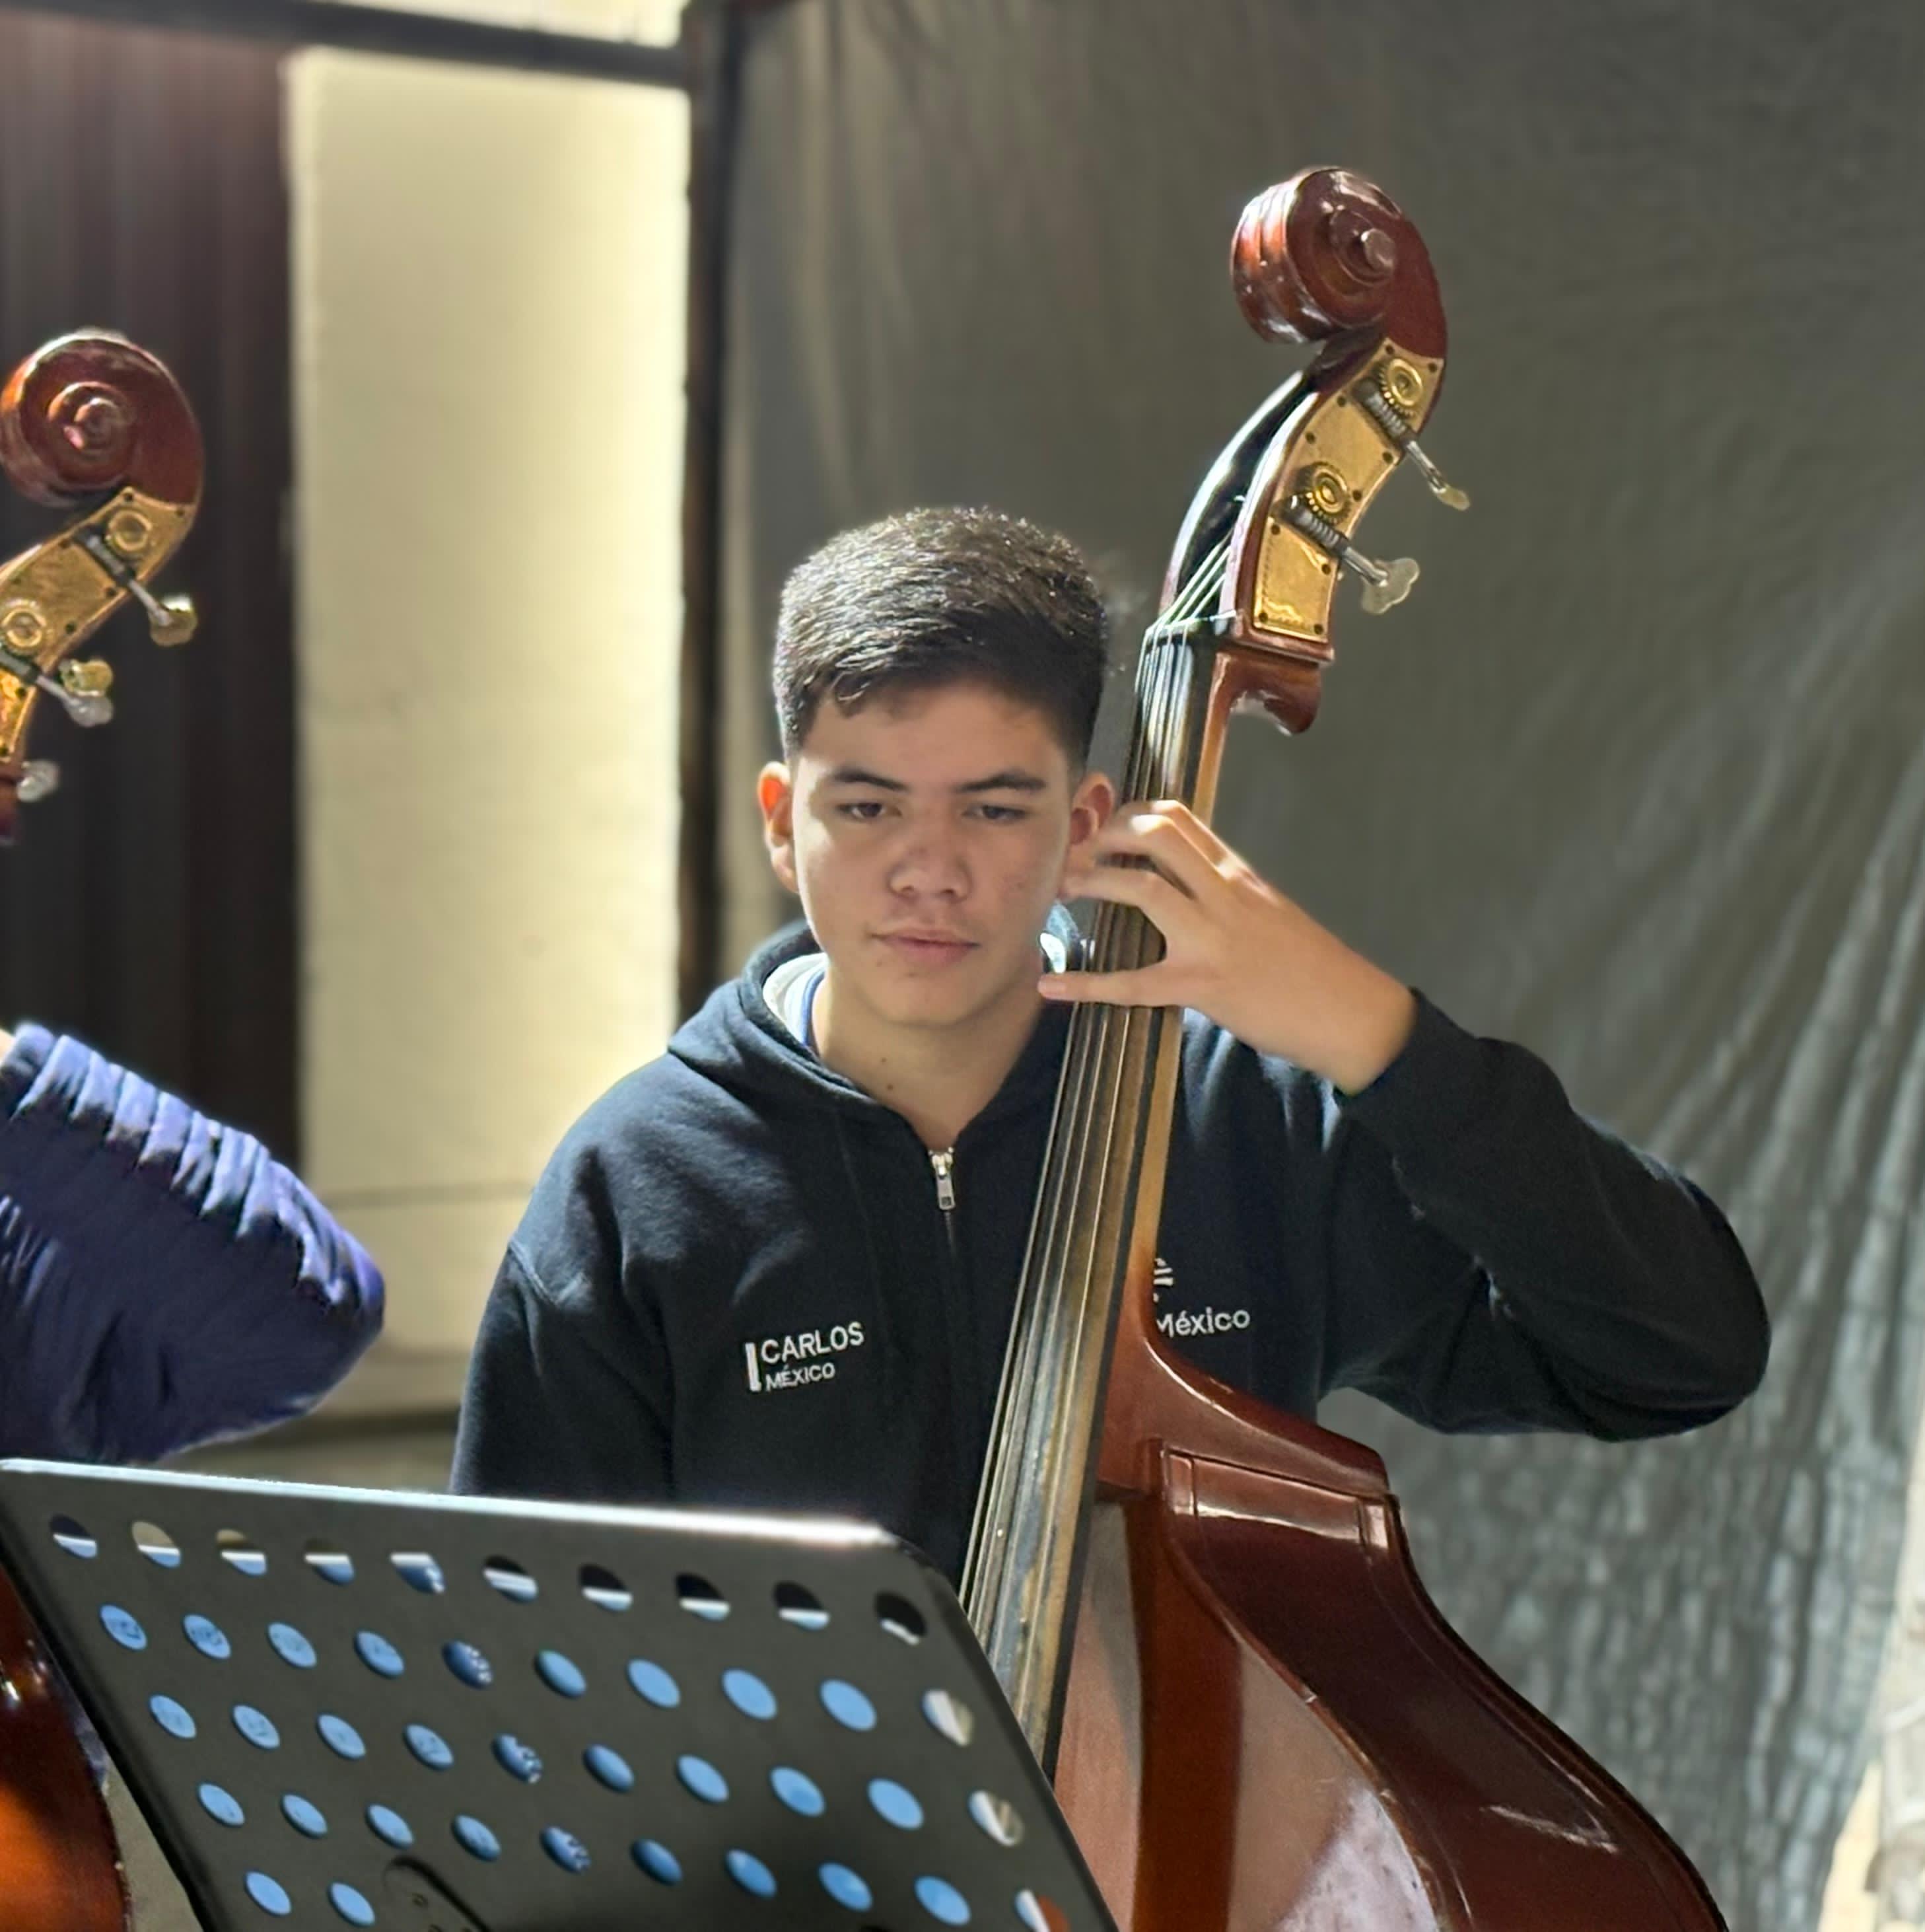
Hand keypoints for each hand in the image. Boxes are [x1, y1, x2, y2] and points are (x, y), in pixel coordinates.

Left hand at [1041, 801, 1415, 1092]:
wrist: (1350, 1012)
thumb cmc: (1310, 965)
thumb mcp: (1269, 909)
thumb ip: (1224, 890)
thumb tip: (1177, 882)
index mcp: (1236, 872)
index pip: (1176, 815)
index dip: (1125, 815)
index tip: (1095, 831)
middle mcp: (1224, 891)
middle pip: (1154, 834)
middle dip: (1100, 838)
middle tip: (1069, 858)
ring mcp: (1213, 937)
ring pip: (1143, 888)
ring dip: (1091, 884)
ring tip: (1059, 894)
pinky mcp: (1204, 985)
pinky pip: (1133, 982)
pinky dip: (1086, 983)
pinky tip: (1050, 985)